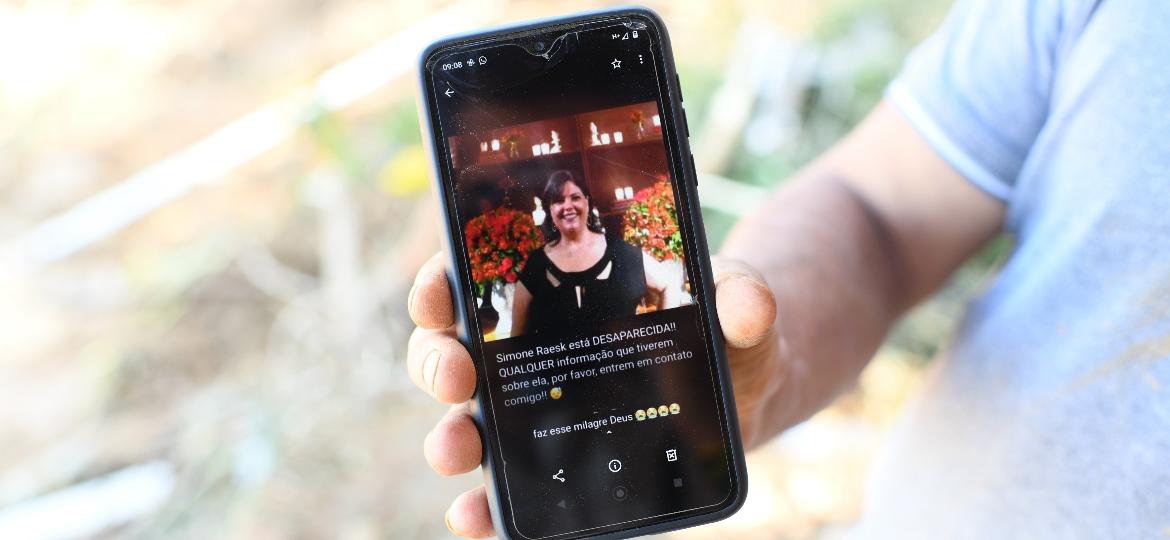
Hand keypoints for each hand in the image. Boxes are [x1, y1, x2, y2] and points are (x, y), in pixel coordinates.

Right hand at [407, 253, 781, 537]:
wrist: (740, 392)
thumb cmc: (720, 334)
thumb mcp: (733, 303)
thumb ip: (741, 294)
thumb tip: (747, 308)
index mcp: (550, 295)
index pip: (475, 279)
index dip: (444, 282)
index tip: (444, 291)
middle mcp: (526, 353)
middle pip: (453, 351)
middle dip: (438, 361)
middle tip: (458, 375)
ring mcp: (535, 411)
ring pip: (469, 421)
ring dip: (450, 436)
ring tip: (458, 448)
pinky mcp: (553, 464)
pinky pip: (507, 488)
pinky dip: (482, 505)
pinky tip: (477, 514)